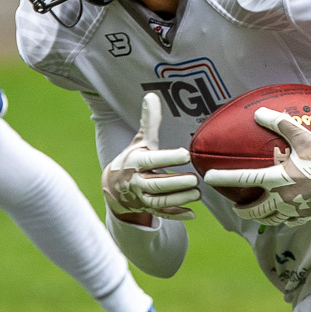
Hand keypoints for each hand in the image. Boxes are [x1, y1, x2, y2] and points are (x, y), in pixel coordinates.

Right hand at [103, 92, 199, 219]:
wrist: (113, 187)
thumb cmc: (132, 159)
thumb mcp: (139, 141)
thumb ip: (148, 122)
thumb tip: (151, 95)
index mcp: (135, 162)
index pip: (151, 160)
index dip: (168, 158)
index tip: (185, 154)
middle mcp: (136, 182)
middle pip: (156, 184)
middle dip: (175, 183)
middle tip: (194, 179)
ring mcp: (141, 198)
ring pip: (159, 201)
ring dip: (178, 199)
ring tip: (197, 194)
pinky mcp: (147, 209)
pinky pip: (161, 214)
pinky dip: (176, 215)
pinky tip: (192, 214)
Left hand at [202, 108, 310, 225]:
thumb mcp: (303, 136)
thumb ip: (279, 123)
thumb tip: (258, 113)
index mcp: (279, 179)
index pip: (244, 180)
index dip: (224, 179)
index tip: (208, 178)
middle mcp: (284, 198)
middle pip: (254, 211)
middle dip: (241, 210)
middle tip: (235, 205)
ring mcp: (296, 210)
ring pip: (270, 220)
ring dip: (260, 216)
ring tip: (256, 210)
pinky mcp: (308, 215)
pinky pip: (289, 221)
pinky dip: (281, 219)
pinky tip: (282, 213)